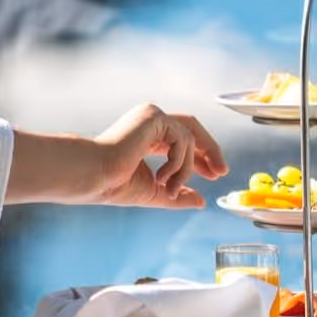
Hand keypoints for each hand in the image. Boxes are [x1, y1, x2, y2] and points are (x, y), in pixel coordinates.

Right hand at [94, 104, 228, 208]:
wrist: (95, 176)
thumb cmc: (114, 184)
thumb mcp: (156, 191)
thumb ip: (178, 193)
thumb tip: (202, 201)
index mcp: (147, 135)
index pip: (183, 139)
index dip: (202, 156)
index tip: (215, 174)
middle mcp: (150, 121)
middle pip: (192, 128)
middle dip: (210, 150)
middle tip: (222, 172)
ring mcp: (151, 115)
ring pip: (188, 139)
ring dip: (185, 169)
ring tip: (170, 188)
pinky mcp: (153, 116)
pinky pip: (181, 139)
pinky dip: (178, 163)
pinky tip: (162, 178)